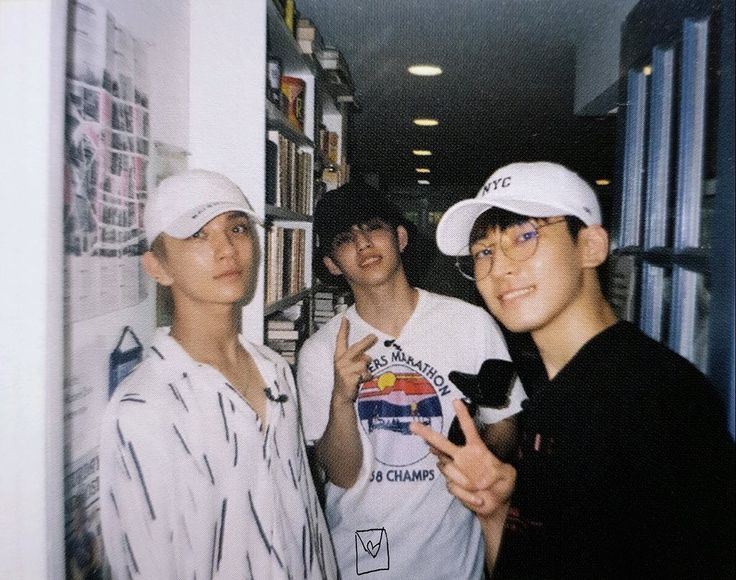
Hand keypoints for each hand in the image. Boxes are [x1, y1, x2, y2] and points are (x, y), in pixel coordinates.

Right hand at [333, 317, 376, 404]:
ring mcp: (344, 370)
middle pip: (355, 349)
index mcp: (339, 356)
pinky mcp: (349, 378)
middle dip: (365, 342)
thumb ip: (356, 357)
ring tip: (362, 374)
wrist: (341, 395)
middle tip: (373, 336)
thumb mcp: (348, 366)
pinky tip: (361, 380)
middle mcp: (340, 361)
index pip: (340, 340)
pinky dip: (366, 377)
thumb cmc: (347, 379)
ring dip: (367, 368)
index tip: (345, 318)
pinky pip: (364, 373)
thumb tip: (368, 352)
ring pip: (363, 363)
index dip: (343, 329)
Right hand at [411, 399, 515, 517]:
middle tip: (412, 425)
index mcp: (477, 449)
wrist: (495, 504)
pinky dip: (467, 494)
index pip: (468, 429)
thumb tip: (484, 475)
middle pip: (441, 442)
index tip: (456, 401)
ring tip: (477, 486)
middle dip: (426, 433)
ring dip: (462, 478)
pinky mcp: (453, 485)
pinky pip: (453, 486)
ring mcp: (456, 471)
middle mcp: (462, 457)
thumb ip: (500, 471)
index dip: (463, 415)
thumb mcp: (508, 475)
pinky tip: (478, 498)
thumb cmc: (503, 485)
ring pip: (446, 467)